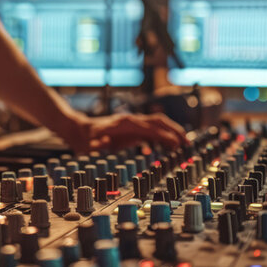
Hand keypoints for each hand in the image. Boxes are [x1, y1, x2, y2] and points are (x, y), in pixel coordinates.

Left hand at [60, 112, 188, 152]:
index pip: (150, 127)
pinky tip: (170, 146)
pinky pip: (152, 129)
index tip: (177, 144)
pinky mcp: (132, 128)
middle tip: (188, 143)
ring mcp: (133, 123)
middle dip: (175, 131)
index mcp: (124, 124)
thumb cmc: (85, 139)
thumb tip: (102, 144)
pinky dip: (164, 135)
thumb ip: (96, 145)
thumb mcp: (88, 144)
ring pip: (158, 124)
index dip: (165, 135)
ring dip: (172, 131)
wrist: (78, 129)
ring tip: (185, 144)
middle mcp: (131, 120)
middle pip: (159, 122)